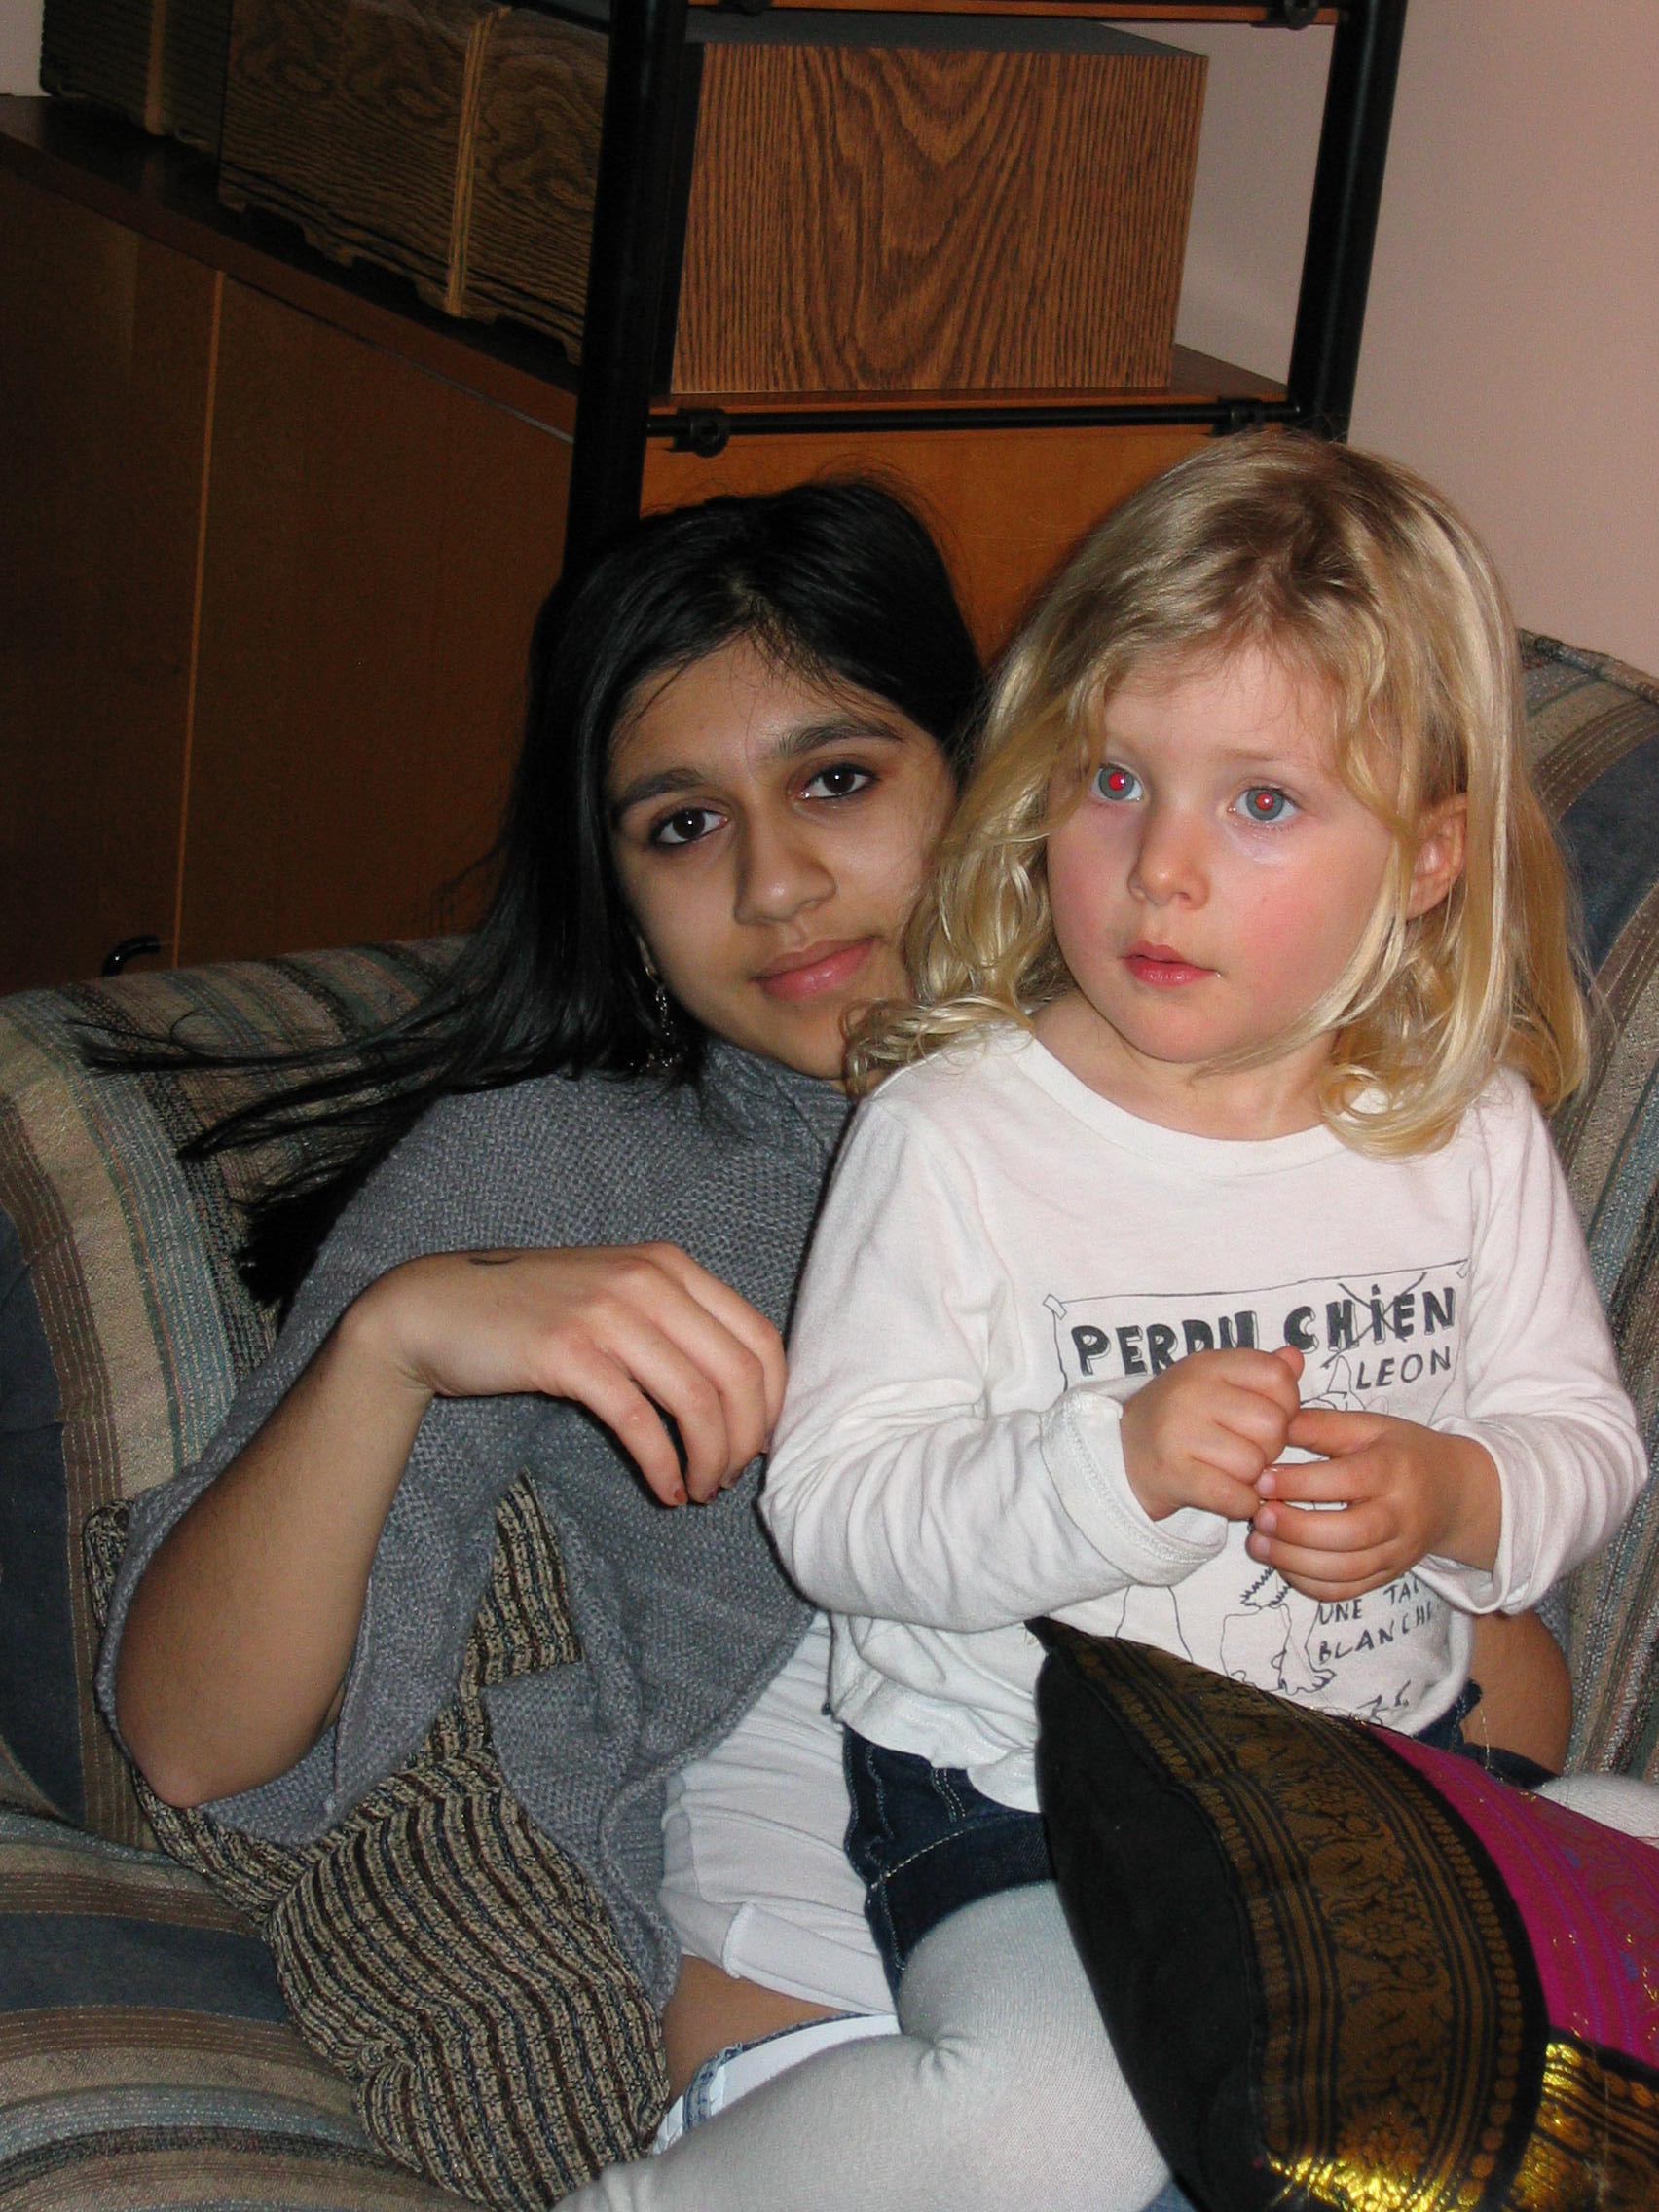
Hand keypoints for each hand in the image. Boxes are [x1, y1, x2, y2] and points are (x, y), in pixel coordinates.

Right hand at [354, 1244, 785, 1507]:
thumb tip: (741, 1400)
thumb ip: (674, 1325)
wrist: (437, 1308)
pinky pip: (641, 1422)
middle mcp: (648, 1280)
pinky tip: (664, 1490)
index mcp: (670, 1265)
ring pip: (697, 1401)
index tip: (758, 1444)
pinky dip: (663, 1466)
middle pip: (739, 1374)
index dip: (773, 1402)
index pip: (761, 1338)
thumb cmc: (533, 1311)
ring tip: (700, 1490)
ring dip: (710, 1460)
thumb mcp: (617, 1296)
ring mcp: (608, 1313)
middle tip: (729, 1477)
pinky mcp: (569, 1352)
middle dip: (746, 1440)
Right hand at [1121, 1345, 1303, 1522]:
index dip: (1286, 1404)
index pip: (1277, 1376)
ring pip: (1254, 1465)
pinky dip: (1241, 1503)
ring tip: (1229, 1471)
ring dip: (1251, 1478)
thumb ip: (1259, 1371)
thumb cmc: (1178, 1419)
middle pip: (1273, 1425)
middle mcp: (1191, 1392)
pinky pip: (1234, 1496)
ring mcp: (1178, 1432)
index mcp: (1208, 1364)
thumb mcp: (1214, 1382)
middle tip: (1246, 1451)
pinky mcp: (1172, 1474)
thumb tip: (1295, 1357)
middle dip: (1270, 1447)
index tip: (1264, 1418)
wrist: (1119, 1457)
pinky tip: (1228, 1495)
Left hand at [1249, 1409, 1500, 1601]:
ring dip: (1295, 1561)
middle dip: (1296, 1528)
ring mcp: (1397, 1551)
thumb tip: (1271, 1424)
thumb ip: (1322, 1425)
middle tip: (1257, 1516)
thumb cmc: (1402, 1452)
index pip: (1347, 1480)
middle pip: (1349, 1533)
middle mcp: (1400, 1515)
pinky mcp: (1388, 1575)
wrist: (1454, 1493)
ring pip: (1346, 1569)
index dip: (1300, 1483)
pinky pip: (1348, 1590)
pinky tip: (1282, 1563)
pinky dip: (1310, 1583)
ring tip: (1258, 1542)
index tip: (1261, 1480)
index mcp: (1394, 1469)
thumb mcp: (1369, 1426)